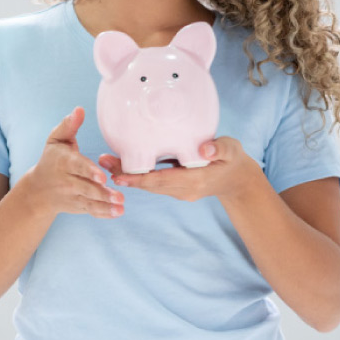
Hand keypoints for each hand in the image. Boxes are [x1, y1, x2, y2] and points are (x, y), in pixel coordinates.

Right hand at [19, 107, 124, 218]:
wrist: (38, 190)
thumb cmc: (52, 159)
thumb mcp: (56, 140)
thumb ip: (69, 125)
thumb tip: (80, 109)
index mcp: (63, 162)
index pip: (77, 166)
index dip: (89, 171)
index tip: (101, 176)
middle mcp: (67, 181)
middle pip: (86, 187)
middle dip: (102, 192)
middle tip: (118, 196)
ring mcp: (73, 196)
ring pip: (90, 201)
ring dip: (106, 205)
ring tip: (121, 206)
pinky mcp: (78, 206)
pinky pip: (91, 210)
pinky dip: (104, 213)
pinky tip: (118, 212)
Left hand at [98, 136, 262, 202]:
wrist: (237, 180)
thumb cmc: (232, 159)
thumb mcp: (231, 150)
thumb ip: (219, 148)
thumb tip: (205, 149)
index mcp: (195, 180)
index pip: (162, 181)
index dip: (139, 179)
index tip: (119, 176)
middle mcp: (184, 189)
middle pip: (150, 185)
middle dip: (126, 176)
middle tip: (102, 162)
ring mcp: (179, 191)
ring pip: (149, 186)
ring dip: (128, 176)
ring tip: (105, 162)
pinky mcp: (176, 188)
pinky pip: (154, 183)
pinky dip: (139, 176)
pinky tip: (123, 164)